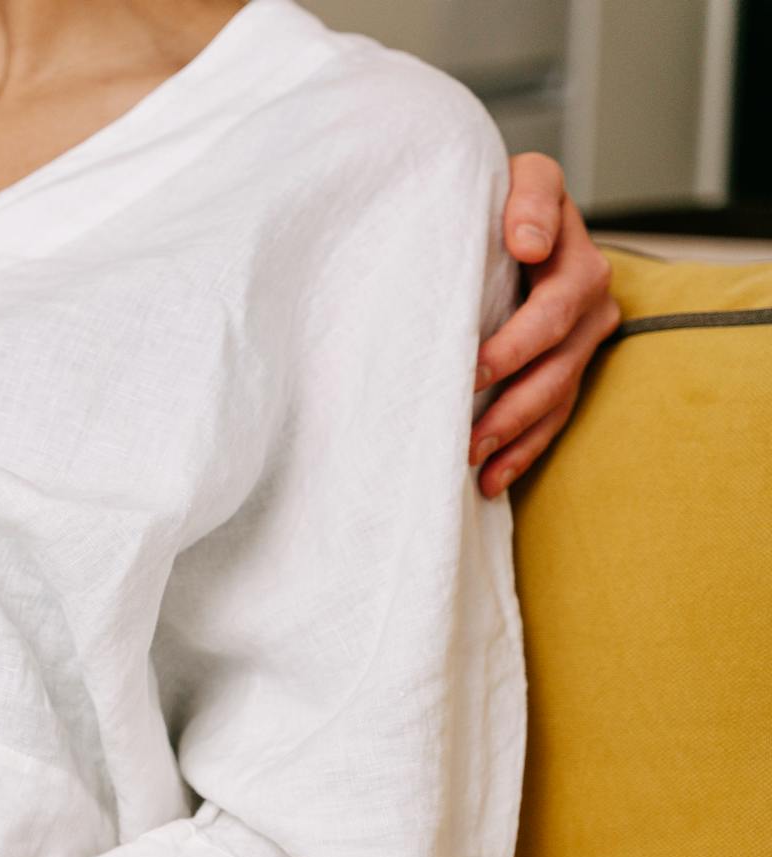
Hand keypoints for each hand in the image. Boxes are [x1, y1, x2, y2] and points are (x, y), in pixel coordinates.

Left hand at [472, 153, 620, 498]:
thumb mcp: (512, 179)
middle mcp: (589, 289)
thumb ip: (525, 199)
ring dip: (515, 432)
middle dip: (509, 398)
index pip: (556, 300)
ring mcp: (585, 330)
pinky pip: (553, 412)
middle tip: (464, 431)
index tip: (472, 367)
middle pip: (555, 356)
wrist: (508, 213)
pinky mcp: (570, 360)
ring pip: (556, 392)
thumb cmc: (494, 198)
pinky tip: (490, 479)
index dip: (516, 340)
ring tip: (474, 461)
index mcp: (571, 249)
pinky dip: (522, 449)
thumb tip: (529, 244)